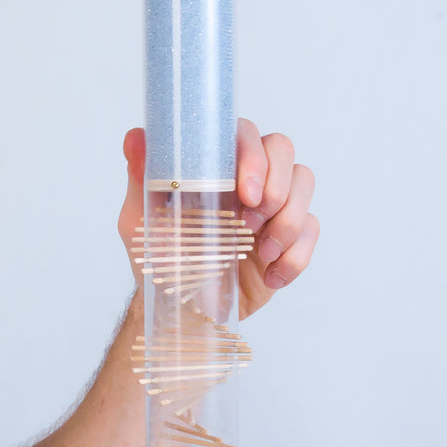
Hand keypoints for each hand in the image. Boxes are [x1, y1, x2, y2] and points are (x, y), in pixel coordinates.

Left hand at [120, 122, 318, 319]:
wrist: (184, 311)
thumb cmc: (162, 262)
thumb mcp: (141, 223)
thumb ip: (142, 179)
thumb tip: (134, 138)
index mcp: (215, 167)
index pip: (244, 135)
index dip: (253, 156)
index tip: (246, 193)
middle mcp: (247, 179)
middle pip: (283, 149)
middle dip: (277, 185)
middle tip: (252, 224)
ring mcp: (272, 206)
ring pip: (304, 182)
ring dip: (289, 220)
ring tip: (263, 252)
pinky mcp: (289, 238)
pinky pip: (312, 229)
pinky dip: (296, 255)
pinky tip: (271, 276)